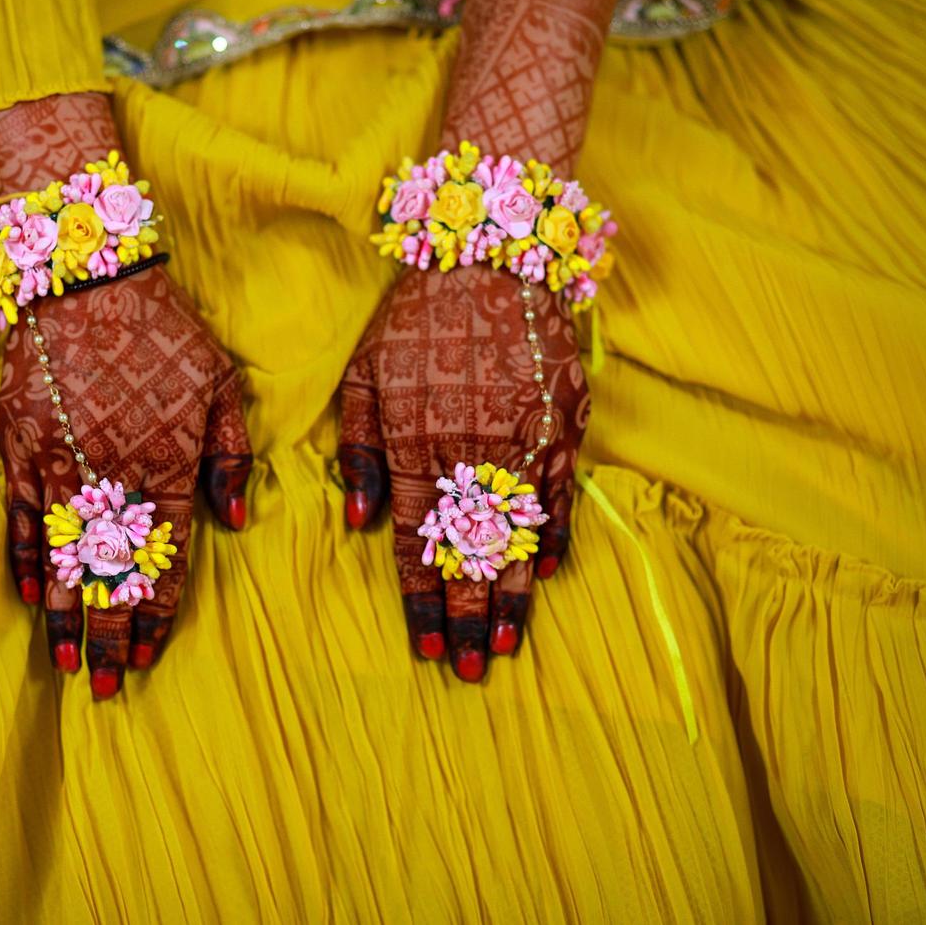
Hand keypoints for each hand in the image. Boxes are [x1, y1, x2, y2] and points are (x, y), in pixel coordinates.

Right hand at [0, 93, 251, 698]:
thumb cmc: (163, 330)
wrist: (85, 277)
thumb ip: (231, 456)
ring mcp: (60, 464)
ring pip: (65, 556)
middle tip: (105, 687)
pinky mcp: (20, 445)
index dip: (156, 612)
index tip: (149, 657)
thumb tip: (234, 520)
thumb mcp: (219, 383)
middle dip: (110, 635)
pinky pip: (23, 516)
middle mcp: (112, 476)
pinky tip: (29, 596)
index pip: (163, 558)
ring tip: (66, 662)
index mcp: (166, 465)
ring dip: (66, 613)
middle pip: (111, 573)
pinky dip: (26, 559)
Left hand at [338, 265, 586, 679]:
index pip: (418, 543)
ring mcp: (525, 442)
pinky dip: (554, 537)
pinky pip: (561, 496)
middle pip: (470, 555)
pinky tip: (546, 576)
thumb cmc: (416, 320)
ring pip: (519, 538)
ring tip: (506, 647)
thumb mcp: (364, 376)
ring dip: (512, 597)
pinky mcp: (565, 424)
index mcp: (417, 445)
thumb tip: (361, 524)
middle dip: (468, 618)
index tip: (427, 647)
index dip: (423, 599)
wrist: (492, 256)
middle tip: (469, 670)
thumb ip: (360, 452)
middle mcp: (473, 453)